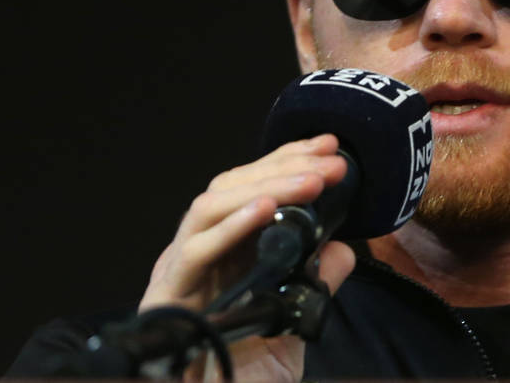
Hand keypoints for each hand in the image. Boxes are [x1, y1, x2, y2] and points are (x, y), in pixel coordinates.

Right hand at [140, 134, 356, 381]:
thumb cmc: (245, 378)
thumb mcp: (291, 324)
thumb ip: (314, 284)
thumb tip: (343, 249)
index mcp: (225, 255)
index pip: (252, 190)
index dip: (288, 162)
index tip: (330, 149)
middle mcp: (199, 255)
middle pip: (231, 187)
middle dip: (284, 167)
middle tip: (331, 163)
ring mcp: (179, 273)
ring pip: (211, 206)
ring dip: (266, 186)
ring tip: (311, 182)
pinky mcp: (165, 296)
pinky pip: (194, 250)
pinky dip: (231, 225)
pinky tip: (266, 209)